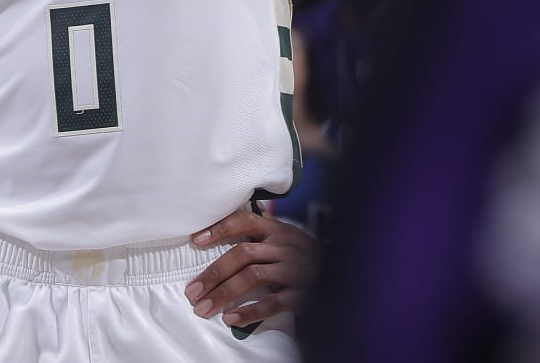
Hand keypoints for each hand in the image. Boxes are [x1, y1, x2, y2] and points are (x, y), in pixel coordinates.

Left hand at [185, 210, 315, 325]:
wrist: (347, 273)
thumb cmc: (305, 255)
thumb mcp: (285, 237)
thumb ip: (260, 234)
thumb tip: (222, 228)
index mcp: (277, 229)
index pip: (243, 221)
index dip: (218, 229)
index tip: (195, 241)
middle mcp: (285, 246)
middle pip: (242, 254)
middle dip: (214, 273)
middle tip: (192, 291)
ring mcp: (294, 270)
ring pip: (253, 277)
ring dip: (224, 293)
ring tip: (204, 307)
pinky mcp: (303, 294)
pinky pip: (273, 302)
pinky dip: (250, 311)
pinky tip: (231, 318)